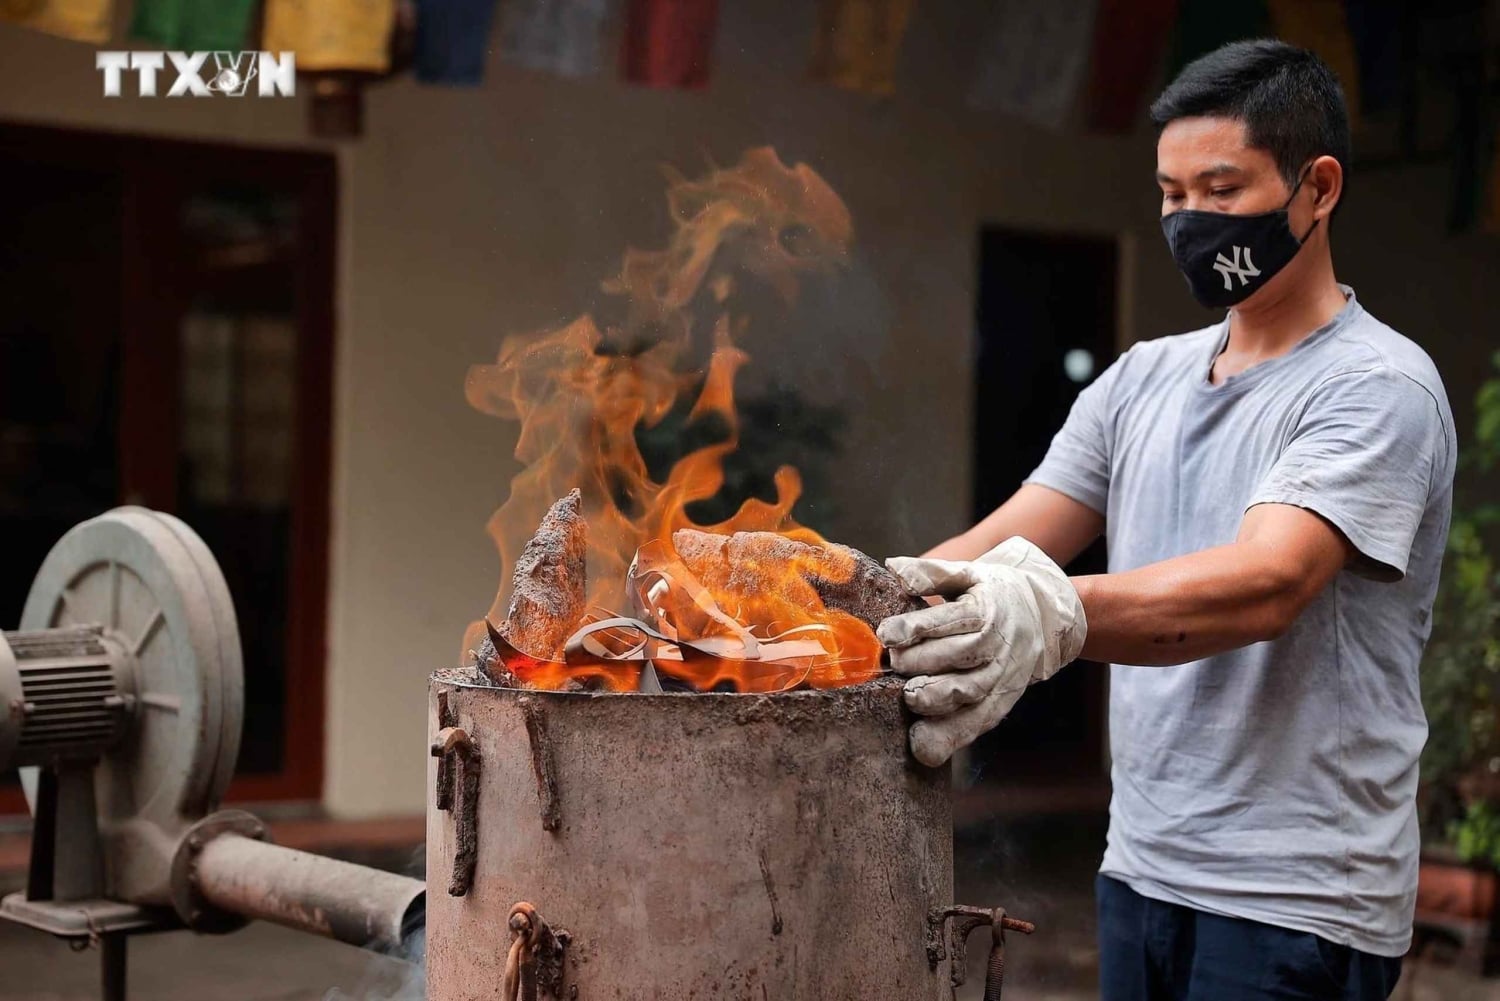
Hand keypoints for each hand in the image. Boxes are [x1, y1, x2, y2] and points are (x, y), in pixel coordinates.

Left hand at [877, 538, 1086, 766]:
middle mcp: (998, 646)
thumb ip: (932, 573)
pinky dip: (952, 737)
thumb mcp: (969, 574)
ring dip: (937, 699)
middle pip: (961, 656)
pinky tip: (924, 746)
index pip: (952, 619)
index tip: (887, 632)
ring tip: (909, 699)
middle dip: (923, 662)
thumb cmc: (995, 594)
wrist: (1046, 616)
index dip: (917, 627)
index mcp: (988, 610)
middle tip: (895, 664)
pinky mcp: (1001, 703)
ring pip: (971, 692)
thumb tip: (894, 568)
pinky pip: (978, 723)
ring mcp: (1002, 677)